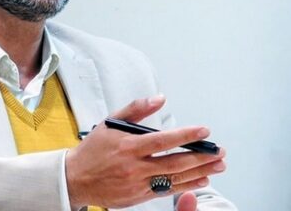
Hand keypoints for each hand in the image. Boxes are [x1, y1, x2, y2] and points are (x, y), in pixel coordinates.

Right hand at [66, 96, 225, 208]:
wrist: (76, 178)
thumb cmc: (93, 149)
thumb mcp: (110, 122)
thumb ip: (136, 108)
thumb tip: (159, 98)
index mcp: (128, 146)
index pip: (163, 141)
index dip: (186, 135)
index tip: (203, 131)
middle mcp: (135, 167)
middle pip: (175, 163)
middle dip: (201, 157)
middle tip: (219, 152)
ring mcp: (137, 184)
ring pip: (175, 179)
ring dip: (199, 172)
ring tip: (217, 166)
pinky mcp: (138, 196)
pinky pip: (167, 191)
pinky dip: (186, 185)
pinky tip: (199, 179)